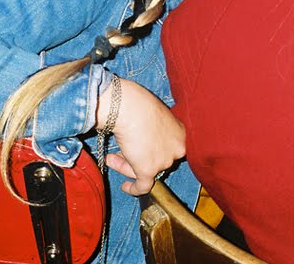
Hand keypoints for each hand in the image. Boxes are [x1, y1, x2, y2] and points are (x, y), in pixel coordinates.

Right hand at [97, 78, 185, 195]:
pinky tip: (125, 187)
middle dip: (138, 156)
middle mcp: (177, 149)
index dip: (153, 148)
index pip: (169, 147)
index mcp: (181, 133)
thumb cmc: (139, 105)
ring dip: (127, 165)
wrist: (130, 108)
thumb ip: (154, 129)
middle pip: (157, 158)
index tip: (142, 147)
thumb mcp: (154, 115)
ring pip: (147, 170)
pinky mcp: (149, 171)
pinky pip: (143, 186)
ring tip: (112, 158)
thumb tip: (141, 139)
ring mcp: (164, 161)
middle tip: (122, 152)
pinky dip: (134, 188)